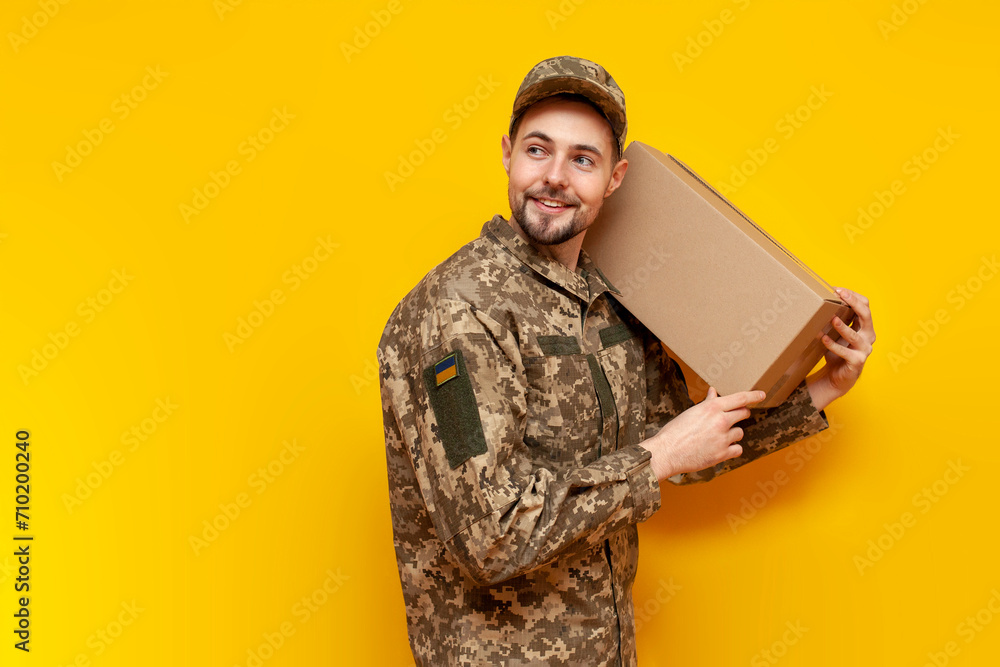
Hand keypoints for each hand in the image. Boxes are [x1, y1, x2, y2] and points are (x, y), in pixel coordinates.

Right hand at [641, 388, 764, 480]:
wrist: (668, 451)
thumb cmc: (676, 431)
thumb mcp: (691, 412)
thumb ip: (707, 403)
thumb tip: (713, 392)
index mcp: (712, 408)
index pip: (740, 398)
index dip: (753, 395)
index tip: (762, 395)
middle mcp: (720, 421)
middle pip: (743, 413)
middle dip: (741, 414)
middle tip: (734, 417)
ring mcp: (723, 438)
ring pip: (739, 432)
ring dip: (732, 434)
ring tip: (717, 437)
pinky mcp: (722, 454)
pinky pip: (737, 449)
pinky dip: (732, 449)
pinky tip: (721, 448)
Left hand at [807, 287, 874, 410]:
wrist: (837, 377)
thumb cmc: (837, 351)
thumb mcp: (837, 332)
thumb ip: (836, 317)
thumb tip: (821, 297)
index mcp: (865, 326)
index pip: (865, 305)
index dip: (853, 295)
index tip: (837, 289)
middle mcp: (869, 336)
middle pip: (866, 314)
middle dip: (853, 302)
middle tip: (839, 294)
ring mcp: (864, 349)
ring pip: (855, 335)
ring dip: (842, 326)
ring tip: (831, 318)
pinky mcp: (857, 362)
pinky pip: (845, 352)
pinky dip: (833, 345)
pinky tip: (823, 338)